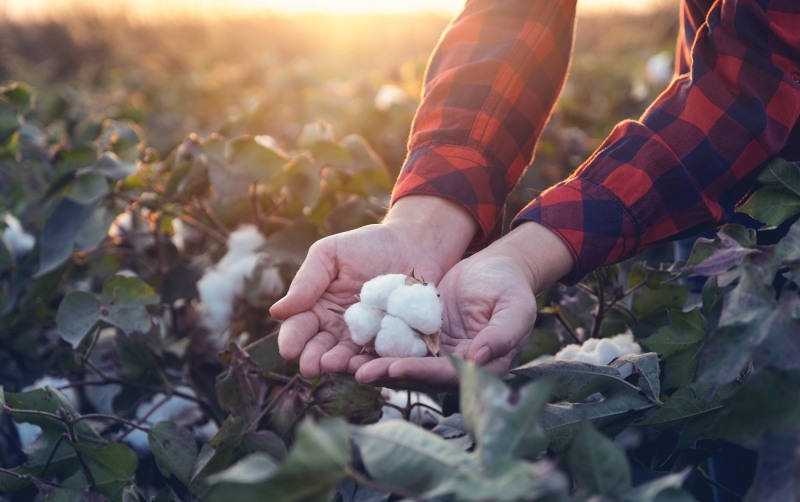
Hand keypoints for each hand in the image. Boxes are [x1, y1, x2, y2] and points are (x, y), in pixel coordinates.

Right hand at [270, 196, 476, 377]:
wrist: (414, 243)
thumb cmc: (367, 245)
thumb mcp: (330, 254)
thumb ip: (307, 281)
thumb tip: (276, 311)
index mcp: (317, 308)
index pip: (299, 327)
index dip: (292, 339)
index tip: (289, 350)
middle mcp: (338, 328)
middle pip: (320, 348)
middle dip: (313, 358)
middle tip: (310, 367)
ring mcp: (365, 337)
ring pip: (347, 356)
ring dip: (338, 363)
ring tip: (332, 365)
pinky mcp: (392, 341)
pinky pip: (380, 355)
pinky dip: (372, 361)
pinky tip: (365, 364)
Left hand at [353, 222, 573, 390]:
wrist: (497, 267)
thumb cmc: (511, 286)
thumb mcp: (515, 307)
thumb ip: (501, 334)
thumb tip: (477, 359)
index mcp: (482, 366)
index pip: (448, 375)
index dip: (421, 373)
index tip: (395, 368)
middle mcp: (456, 366)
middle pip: (419, 375)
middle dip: (389, 374)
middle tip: (359, 372)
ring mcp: (437, 352)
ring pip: (404, 362)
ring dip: (376, 365)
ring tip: (347, 364)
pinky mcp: (422, 336)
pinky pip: (397, 343)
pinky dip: (376, 346)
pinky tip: (351, 344)